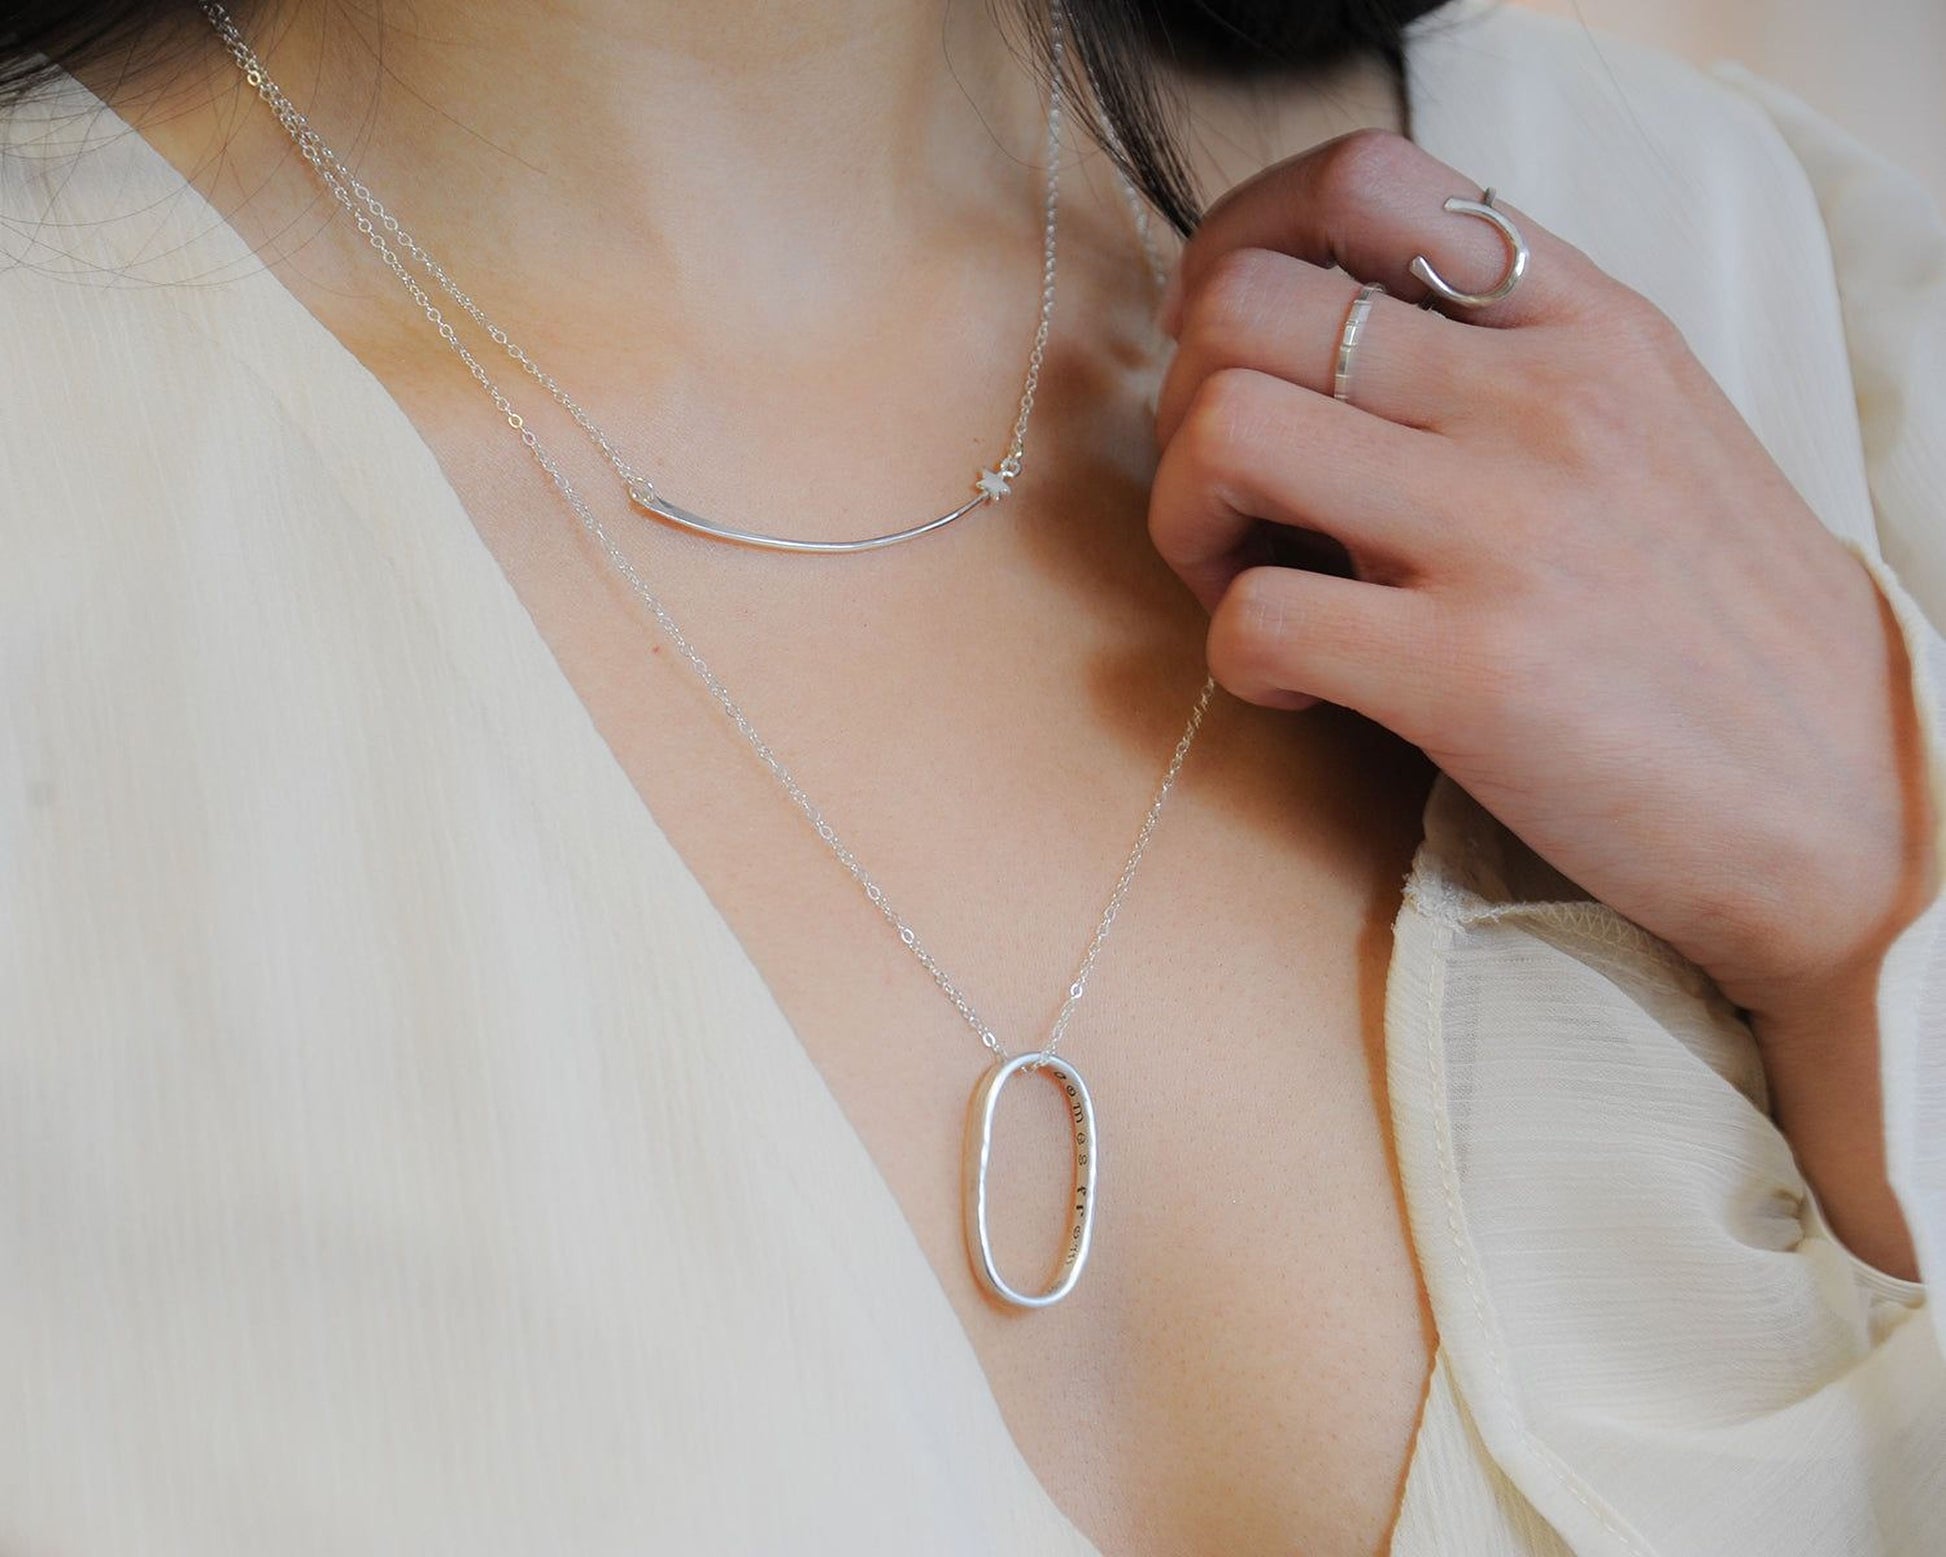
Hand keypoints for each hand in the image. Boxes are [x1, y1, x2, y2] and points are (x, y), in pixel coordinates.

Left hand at [1148, 129, 1936, 1026]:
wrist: (1844, 800)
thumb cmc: (1717, 621)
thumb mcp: (1648, 427)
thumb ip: (1507, 357)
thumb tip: (1325, 331)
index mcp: (1583, 326)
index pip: (1365, 181)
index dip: (1242, 246)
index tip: (1228, 341)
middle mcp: (1540, 401)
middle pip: (1245, 306)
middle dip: (1181, 403)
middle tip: (1228, 496)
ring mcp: (1503, 530)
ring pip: (1223, 431)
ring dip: (1186, 519)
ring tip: (1246, 583)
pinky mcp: (1469, 672)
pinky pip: (1255, 617)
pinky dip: (1234, 657)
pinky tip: (1296, 686)